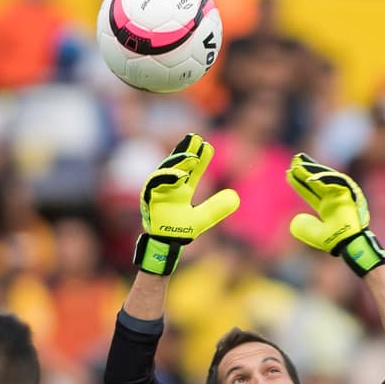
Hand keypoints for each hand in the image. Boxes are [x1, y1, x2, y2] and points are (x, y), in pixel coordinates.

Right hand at [134, 133, 239, 274]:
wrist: (165, 245)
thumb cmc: (180, 231)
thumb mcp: (203, 218)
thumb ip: (217, 208)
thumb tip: (236, 197)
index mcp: (182, 190)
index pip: (193, 171)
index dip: (200, 159)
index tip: (208, 147)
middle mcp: (170, 187)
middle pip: (178, 165)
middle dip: (186, 151)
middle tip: (195, 137)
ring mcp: (159, 190)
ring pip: (167, 171)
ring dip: (178, 163)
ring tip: (192, 157)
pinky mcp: (148, 197)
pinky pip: (155, 184)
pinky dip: (166, 178)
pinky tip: (180, 175)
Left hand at [285, 153, 384, 276]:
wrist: (348, 244)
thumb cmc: (334, 241)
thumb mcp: (313, 234)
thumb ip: (304, 227)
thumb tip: (295, 221)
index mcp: (327, 207)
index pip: (311, 191)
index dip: (300, 182)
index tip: (288, 173)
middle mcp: (334, 198)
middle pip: (318, 180)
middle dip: (306, 170)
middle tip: (294, 160)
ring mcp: (342, 195)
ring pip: (326, 178)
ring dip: (312, 171)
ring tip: (298, 166)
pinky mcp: (350, 193)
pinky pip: (337, 181)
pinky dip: (324, 179)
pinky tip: (310, 178)